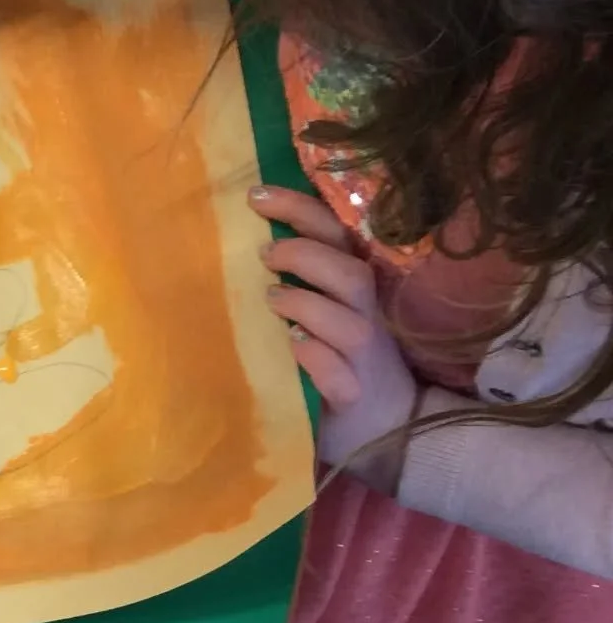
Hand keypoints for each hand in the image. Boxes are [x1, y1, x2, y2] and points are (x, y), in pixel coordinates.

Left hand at [250, 185, 418, 492]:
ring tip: (271, 299)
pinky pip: (338, 373)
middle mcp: (367, 315)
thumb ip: (294, 276)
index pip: (336, 234)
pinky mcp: (354, 395)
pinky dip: (314, 356)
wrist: (381, 427)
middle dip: (306, 254)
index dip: (300, 209)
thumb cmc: (337, 359)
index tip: (255, 195)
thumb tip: (242, 238)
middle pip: (349, 271)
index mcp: (354, 286)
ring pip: (349, 322)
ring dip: (307, 304)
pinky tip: (291, 345)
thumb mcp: (318, 310)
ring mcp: (365, 358)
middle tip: (264, 254)